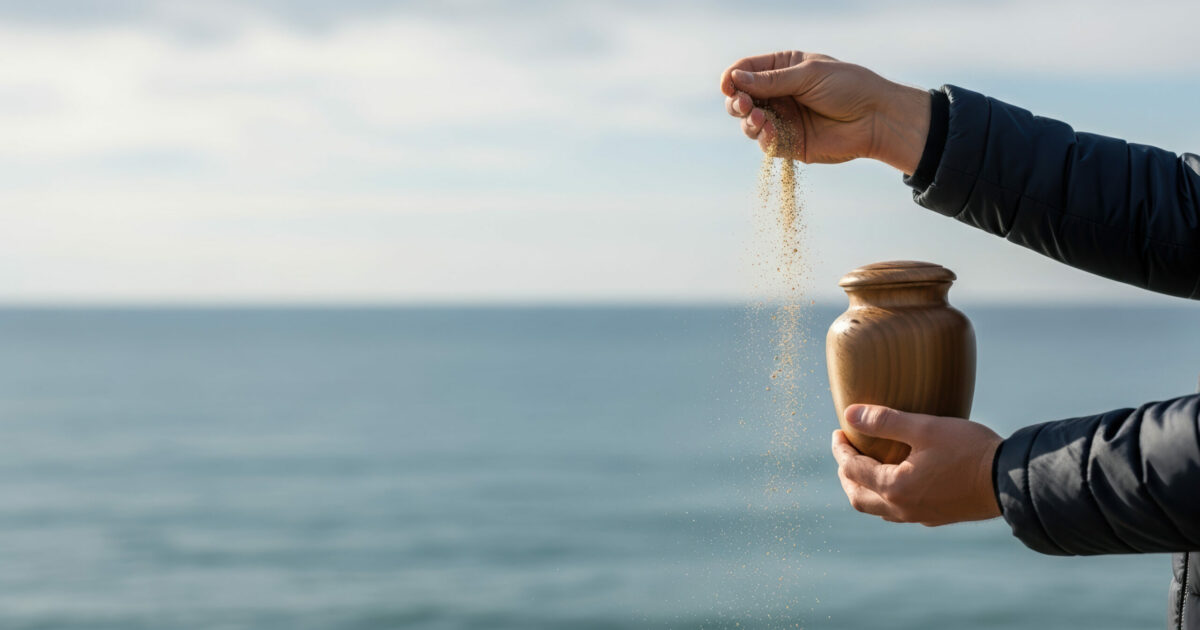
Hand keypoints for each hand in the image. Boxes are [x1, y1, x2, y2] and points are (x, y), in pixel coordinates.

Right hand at [719, 51, 930, 173]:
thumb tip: (735, 79)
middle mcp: (779, 94)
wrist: (876, 119)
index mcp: (783, 68)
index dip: (732, 77)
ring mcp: (783, 119)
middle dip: (736, 100)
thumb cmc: (848, 87)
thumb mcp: (808, 75)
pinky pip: (765, 142)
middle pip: (741, 97)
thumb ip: (772, 80)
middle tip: (742, 103)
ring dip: (747, 119)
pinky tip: (769, 129)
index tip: (728, 84)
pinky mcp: (789, 143)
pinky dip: (762, 136)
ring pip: (748, 121)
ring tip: (757, 116)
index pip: (747, 70)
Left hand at [830, 404, 1002, 525]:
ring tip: (865, 466)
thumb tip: (849, 414)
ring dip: (864, 488)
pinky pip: (900, 512)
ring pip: (878, 508)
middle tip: (845, 451)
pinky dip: (887, 497)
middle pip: (858, 497)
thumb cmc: (969, 450)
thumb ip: (885, 421)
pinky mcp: (938, 517)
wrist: (1012, 481)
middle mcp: (903, 508)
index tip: (838, 431)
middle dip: (845, 474)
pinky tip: (897, 482)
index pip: (851, 469)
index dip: (840, 449)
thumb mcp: (926, 427)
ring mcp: (920, 516)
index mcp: (894, 487)